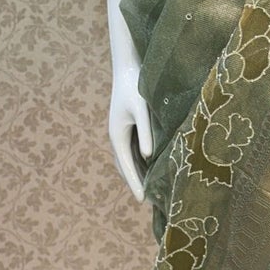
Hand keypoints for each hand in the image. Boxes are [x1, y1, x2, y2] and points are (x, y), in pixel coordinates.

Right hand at [108, 64, 152, 200]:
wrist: (128, 67)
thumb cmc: (136, 86)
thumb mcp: (142, 110)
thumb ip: (145, 132)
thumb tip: (148, 156)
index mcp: (117, 135)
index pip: (127, 166)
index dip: (134, 184)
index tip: (142, 200)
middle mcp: (117, 136)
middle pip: (126, 167)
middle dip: (135, 183)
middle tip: (149, 201)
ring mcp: (121, 132)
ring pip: (129, 160)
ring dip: (138, 174)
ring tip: (151, 189)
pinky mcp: (128, 127)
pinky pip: (133, 151)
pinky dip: (141, 162)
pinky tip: (152, 167)